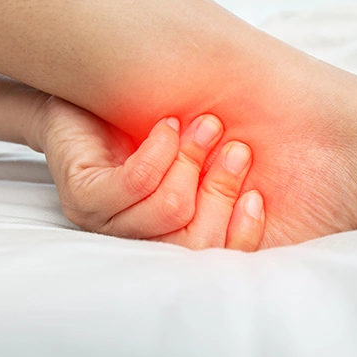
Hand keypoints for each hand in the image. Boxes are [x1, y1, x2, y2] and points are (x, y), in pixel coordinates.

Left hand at [27, 96, 264, 249]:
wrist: (77, 100)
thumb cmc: (143, 125)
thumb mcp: (196, 152)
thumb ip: (226, 172)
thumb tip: (278, 175)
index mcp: (166, 239)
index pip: (212, 257)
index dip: (242, 233)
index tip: (257, 195)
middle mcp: (136, 241)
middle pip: (195, 240)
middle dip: (223, 191)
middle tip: (235, 147)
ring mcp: (105, 224)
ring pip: (168, 209)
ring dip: (193, 160)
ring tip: (202, 125)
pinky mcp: (83, 199)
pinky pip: (135, 184)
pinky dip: (159, 152)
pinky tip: (165, 126)